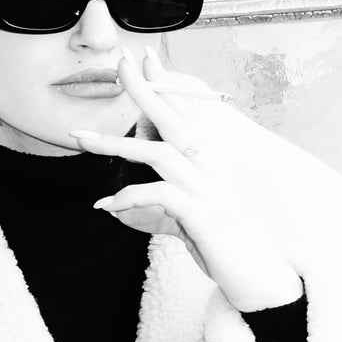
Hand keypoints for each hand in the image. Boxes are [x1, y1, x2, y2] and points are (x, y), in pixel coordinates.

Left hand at [71, 50, 303, 310]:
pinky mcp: (204, 215)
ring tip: (80, 137)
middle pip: (171, 119)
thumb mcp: (186, 221)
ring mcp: (207, 190)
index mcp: (206, 165)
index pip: (180, 117)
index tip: (143, 60)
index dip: (162, 87)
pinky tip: (107, 206)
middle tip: (120, 62)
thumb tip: (113, 204)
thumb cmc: (226, 249)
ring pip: (158, 152)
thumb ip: (154, 207)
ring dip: (115, 143)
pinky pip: (160, 194)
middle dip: (143, 89)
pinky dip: (129, 197)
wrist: (262, 280)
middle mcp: (208, 169)